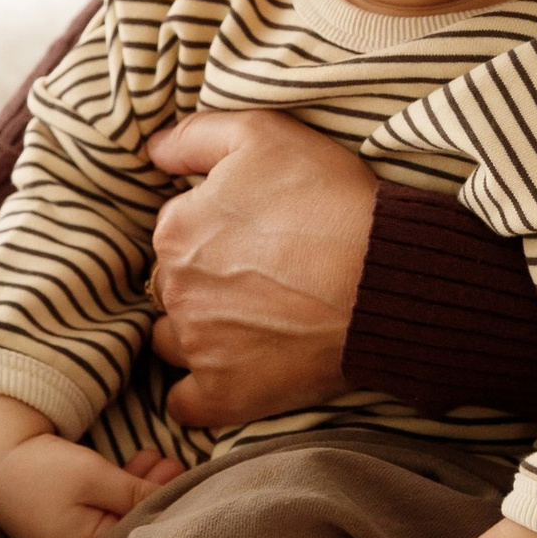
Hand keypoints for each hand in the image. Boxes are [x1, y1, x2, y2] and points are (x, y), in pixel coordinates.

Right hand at [0, 432, 176, 537]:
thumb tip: (177, 501)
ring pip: (119, 518)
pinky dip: (121, 492)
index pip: (140, 536)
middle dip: (157, 496)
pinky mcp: (67, 530)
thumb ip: (136, 494)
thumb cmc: (43, 468)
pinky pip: (103, 514)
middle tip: (177, 464)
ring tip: (162, 459)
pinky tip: (140, 465)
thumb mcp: (96, 477)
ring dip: (141, 489)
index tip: (186, 478)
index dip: (166, 506)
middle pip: (131, 530)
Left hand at [145, 108, 377, 431]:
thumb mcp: (264, 134)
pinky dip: (199, 393)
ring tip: (250, 323)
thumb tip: (151, 150)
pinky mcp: (223, 395)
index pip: (174, 232)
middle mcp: (176, 289)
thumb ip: (196, 135)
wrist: (385, 277)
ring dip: (197, 334)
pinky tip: (230, 373)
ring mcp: (198, 346)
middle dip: (201, 282)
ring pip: (172, 341)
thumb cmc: (330, 199)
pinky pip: (184, 403)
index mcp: (176, 228)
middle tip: (256, 278)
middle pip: (170, 286)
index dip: (211, 230)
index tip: (251, 235)